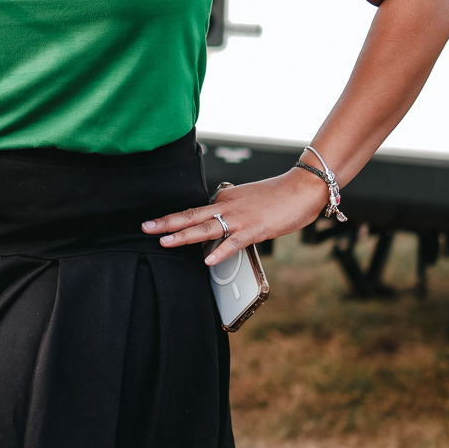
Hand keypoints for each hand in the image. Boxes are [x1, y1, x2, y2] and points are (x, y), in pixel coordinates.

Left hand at [142, 169, 327, 266]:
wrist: (303, 187)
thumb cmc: (278, 196)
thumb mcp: (247, 202)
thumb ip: (231, 215)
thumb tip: (217, 236)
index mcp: (225, 199)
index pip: (196, 211)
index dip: (176, 220)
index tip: (157, 226)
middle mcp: (228, 206)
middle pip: (191, 215)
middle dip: (166, 223)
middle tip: (145, 227)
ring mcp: (240, 218)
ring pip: (206, 228)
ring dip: (183, 236)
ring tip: (165, 242)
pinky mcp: (256, 229)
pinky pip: (234, 242)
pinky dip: (220, 251)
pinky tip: (207, 260)